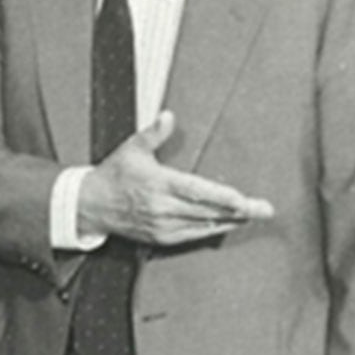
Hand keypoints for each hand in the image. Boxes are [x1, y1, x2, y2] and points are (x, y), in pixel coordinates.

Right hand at [78, 111, 274, 245]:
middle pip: (207, 211)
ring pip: (203, 225)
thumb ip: (153, 133)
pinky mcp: (159, 238)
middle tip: (264, 209)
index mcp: (157, 183)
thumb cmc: (113, 174)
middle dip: (238, 211)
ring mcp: (161, 225)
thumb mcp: (132, 149)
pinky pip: (192, 236)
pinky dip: (211, 230)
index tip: (243, 199)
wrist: (90, 205)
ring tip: (252, 216)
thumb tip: (168, 116)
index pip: (197, 191)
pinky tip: (227, 224)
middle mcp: (161, 208)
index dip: (222, 197)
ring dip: (229, 221)